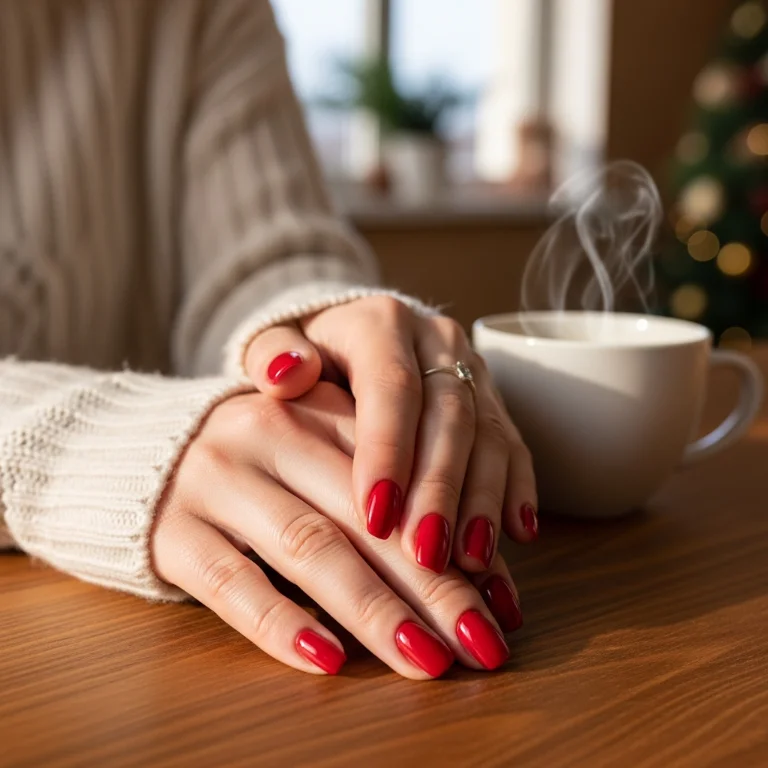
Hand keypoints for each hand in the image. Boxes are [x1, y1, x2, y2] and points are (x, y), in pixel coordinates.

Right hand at [152, 383, 521, 677]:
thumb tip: (486, 580)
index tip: (500, 602)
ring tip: (428, 659)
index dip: (453, 542)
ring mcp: (215, 480)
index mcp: (314, 408)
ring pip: (307, 548)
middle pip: (363, 518)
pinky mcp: (171, 529)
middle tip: (482, 644)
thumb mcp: (320, 452)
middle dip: (431, 586)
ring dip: (372, 610)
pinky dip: (279, 622)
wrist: (141, 449)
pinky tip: (326, 659)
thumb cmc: (259, 458)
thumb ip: (393, 497)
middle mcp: (265, 434)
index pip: (398, 479)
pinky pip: (229, 582)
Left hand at [243, 297, 537, 575]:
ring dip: (483, 500)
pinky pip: (514, 443)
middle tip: (426, 555)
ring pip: (489, 433)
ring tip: (473, 560)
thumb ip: (270, 357)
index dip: (388, 451)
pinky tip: (519, 533)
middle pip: (449, 415)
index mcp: (379, 324)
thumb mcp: (272, 350)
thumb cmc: (303, 360)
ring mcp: (469, 369)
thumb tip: (285, 373)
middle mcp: (434, 340)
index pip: (391, 386)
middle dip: (440, 488)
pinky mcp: (490, 399)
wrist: (343, 339)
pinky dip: (517, 489)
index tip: (375, 517)